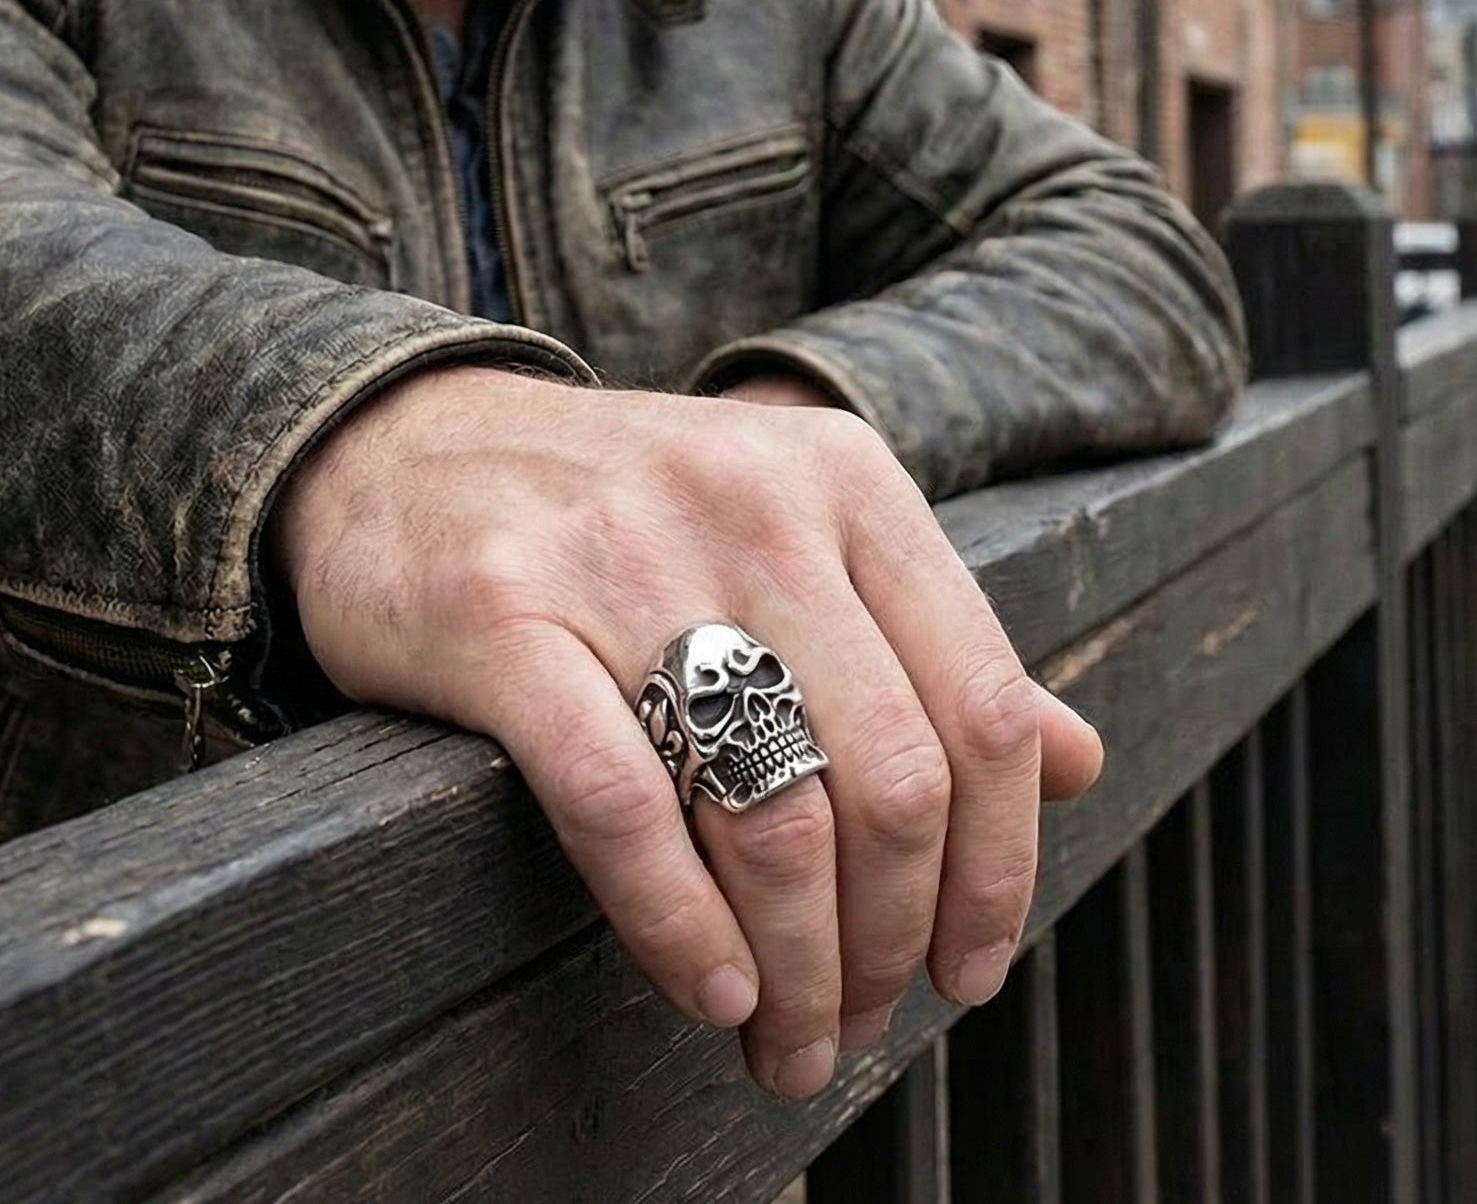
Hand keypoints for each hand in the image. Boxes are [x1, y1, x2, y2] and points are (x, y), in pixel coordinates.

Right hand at [273, 367, 1101, 1098]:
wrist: (402, 442)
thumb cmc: (614, 510)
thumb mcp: (790, 528)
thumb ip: (924, 635)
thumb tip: (1075, 759)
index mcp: (843, 480)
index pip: (980, 705)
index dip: (997, 869)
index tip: (967, 969)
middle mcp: (751, 503)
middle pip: (887, 779)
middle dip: (889, 943)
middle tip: (853, 1026)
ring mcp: (624, 555)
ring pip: (769, 809)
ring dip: (795, 965)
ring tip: (780, 1034)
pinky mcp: (504, 613)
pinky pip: (621, 804)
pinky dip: (676, 923)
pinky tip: (703, 985)